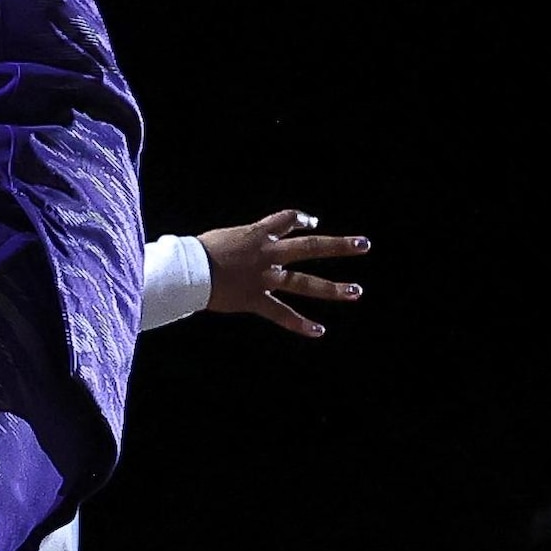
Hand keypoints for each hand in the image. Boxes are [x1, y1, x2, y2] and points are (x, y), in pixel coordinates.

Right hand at [196, 209, 368, 336]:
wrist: (187, 271)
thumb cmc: (196, 251)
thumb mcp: (224, 236)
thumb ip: (242, 240)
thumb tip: (244, 243)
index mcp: (257, 234)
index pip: (287, 220)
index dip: (303, 220)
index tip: (312, 223)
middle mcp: (267, 254)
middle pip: (310, 247)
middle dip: (338, 246)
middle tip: (363, 245)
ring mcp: (264, 278)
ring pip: (304, 283)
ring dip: (332, 288)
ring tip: (356, 291)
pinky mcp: (255, 299)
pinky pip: (282, 313)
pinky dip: (300, 324)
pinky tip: (319, 331)